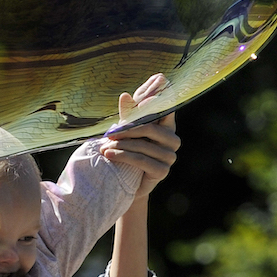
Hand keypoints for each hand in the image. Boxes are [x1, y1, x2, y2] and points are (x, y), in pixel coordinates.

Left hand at [101, 75, 179, 197]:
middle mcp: (172, 140)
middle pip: (150, 128)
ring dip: (121, 145)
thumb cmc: (128, 151)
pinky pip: (141, 160)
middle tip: (108, 134)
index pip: (166, 109)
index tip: (147, 94)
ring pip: (144, 145)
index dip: (157, 100)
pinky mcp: (162, 171)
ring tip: (104, 147)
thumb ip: (129, 114)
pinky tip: (108, 155)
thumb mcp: (126, 131)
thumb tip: (125, 94)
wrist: (125, 182)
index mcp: (167, 126)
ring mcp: (169, 156)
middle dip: (127, 129)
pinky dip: (123, 156)